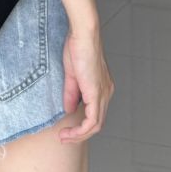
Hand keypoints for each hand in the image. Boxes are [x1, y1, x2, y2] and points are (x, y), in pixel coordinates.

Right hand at [58, 26, 114, 143]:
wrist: (84, 34)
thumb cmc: (78, 47)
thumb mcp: (72, 74)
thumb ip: (72, 93)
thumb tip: (70, 109)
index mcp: (101, 87)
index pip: (95, 113)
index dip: (82, 125)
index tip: (66, 128)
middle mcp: (106, 92)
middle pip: (97, 123)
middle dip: (80, 134)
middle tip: (64, 137)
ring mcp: (103, 94)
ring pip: (96, 125)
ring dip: (80, 135)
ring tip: (65, 137)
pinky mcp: (97, 93)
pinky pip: (93, 120)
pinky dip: (81, 130)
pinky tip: (69, 131)